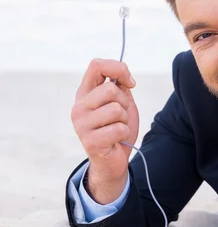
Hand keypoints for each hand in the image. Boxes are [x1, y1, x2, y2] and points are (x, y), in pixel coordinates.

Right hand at [71, 59, 138, 202]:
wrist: (113, 160)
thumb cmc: (117, 129)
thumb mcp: (121, 103)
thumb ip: (120, 86)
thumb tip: (124, 76)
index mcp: (85, 93)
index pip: (96, 66)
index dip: (118, 69)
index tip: (130, 83)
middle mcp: (79, 107)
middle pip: (110, 90)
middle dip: (125, 103)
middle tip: (121, 116)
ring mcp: (81, 125)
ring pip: (116, 110)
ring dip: (124, 120)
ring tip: (117, 128)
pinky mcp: (89, 141)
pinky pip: (118, 129)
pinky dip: (124, 134)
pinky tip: (116, 140)